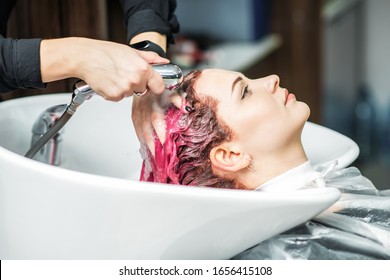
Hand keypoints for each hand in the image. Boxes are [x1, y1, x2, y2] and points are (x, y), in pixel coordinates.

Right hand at [40, 37, 168, 100]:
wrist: (85, 57)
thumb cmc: (106, 52)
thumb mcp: (132, 51)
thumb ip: (151, 58)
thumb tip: (164, 62)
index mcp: (143, 69)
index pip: (159, 86)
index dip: (154, 85)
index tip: (150, 83)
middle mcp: (136, 80)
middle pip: (144, 90)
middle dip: (137, 84)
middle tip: (125, 73)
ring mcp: (125, 90)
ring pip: (130, 94)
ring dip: (124, 88)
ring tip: (114, 75)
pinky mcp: (114, 96)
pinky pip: (119, 98)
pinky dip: (114, 92)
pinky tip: (109, 81)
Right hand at [132, 92, 182, 155]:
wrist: (145, 82)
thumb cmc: (161, 88)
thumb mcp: (173, 91)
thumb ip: (179, 100)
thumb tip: (187, 108)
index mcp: (154, 104)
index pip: (157, 121)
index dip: (161, 134)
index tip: (166, 145)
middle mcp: (144, 110)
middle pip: (147, 132)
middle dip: (153, 146)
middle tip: (160, 159)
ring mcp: (138, 115)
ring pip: (141, 134)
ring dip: (148, 147)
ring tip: (155, 158)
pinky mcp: (134, 117)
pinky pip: (138, 132)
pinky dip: (143, 142)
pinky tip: (148, 149)